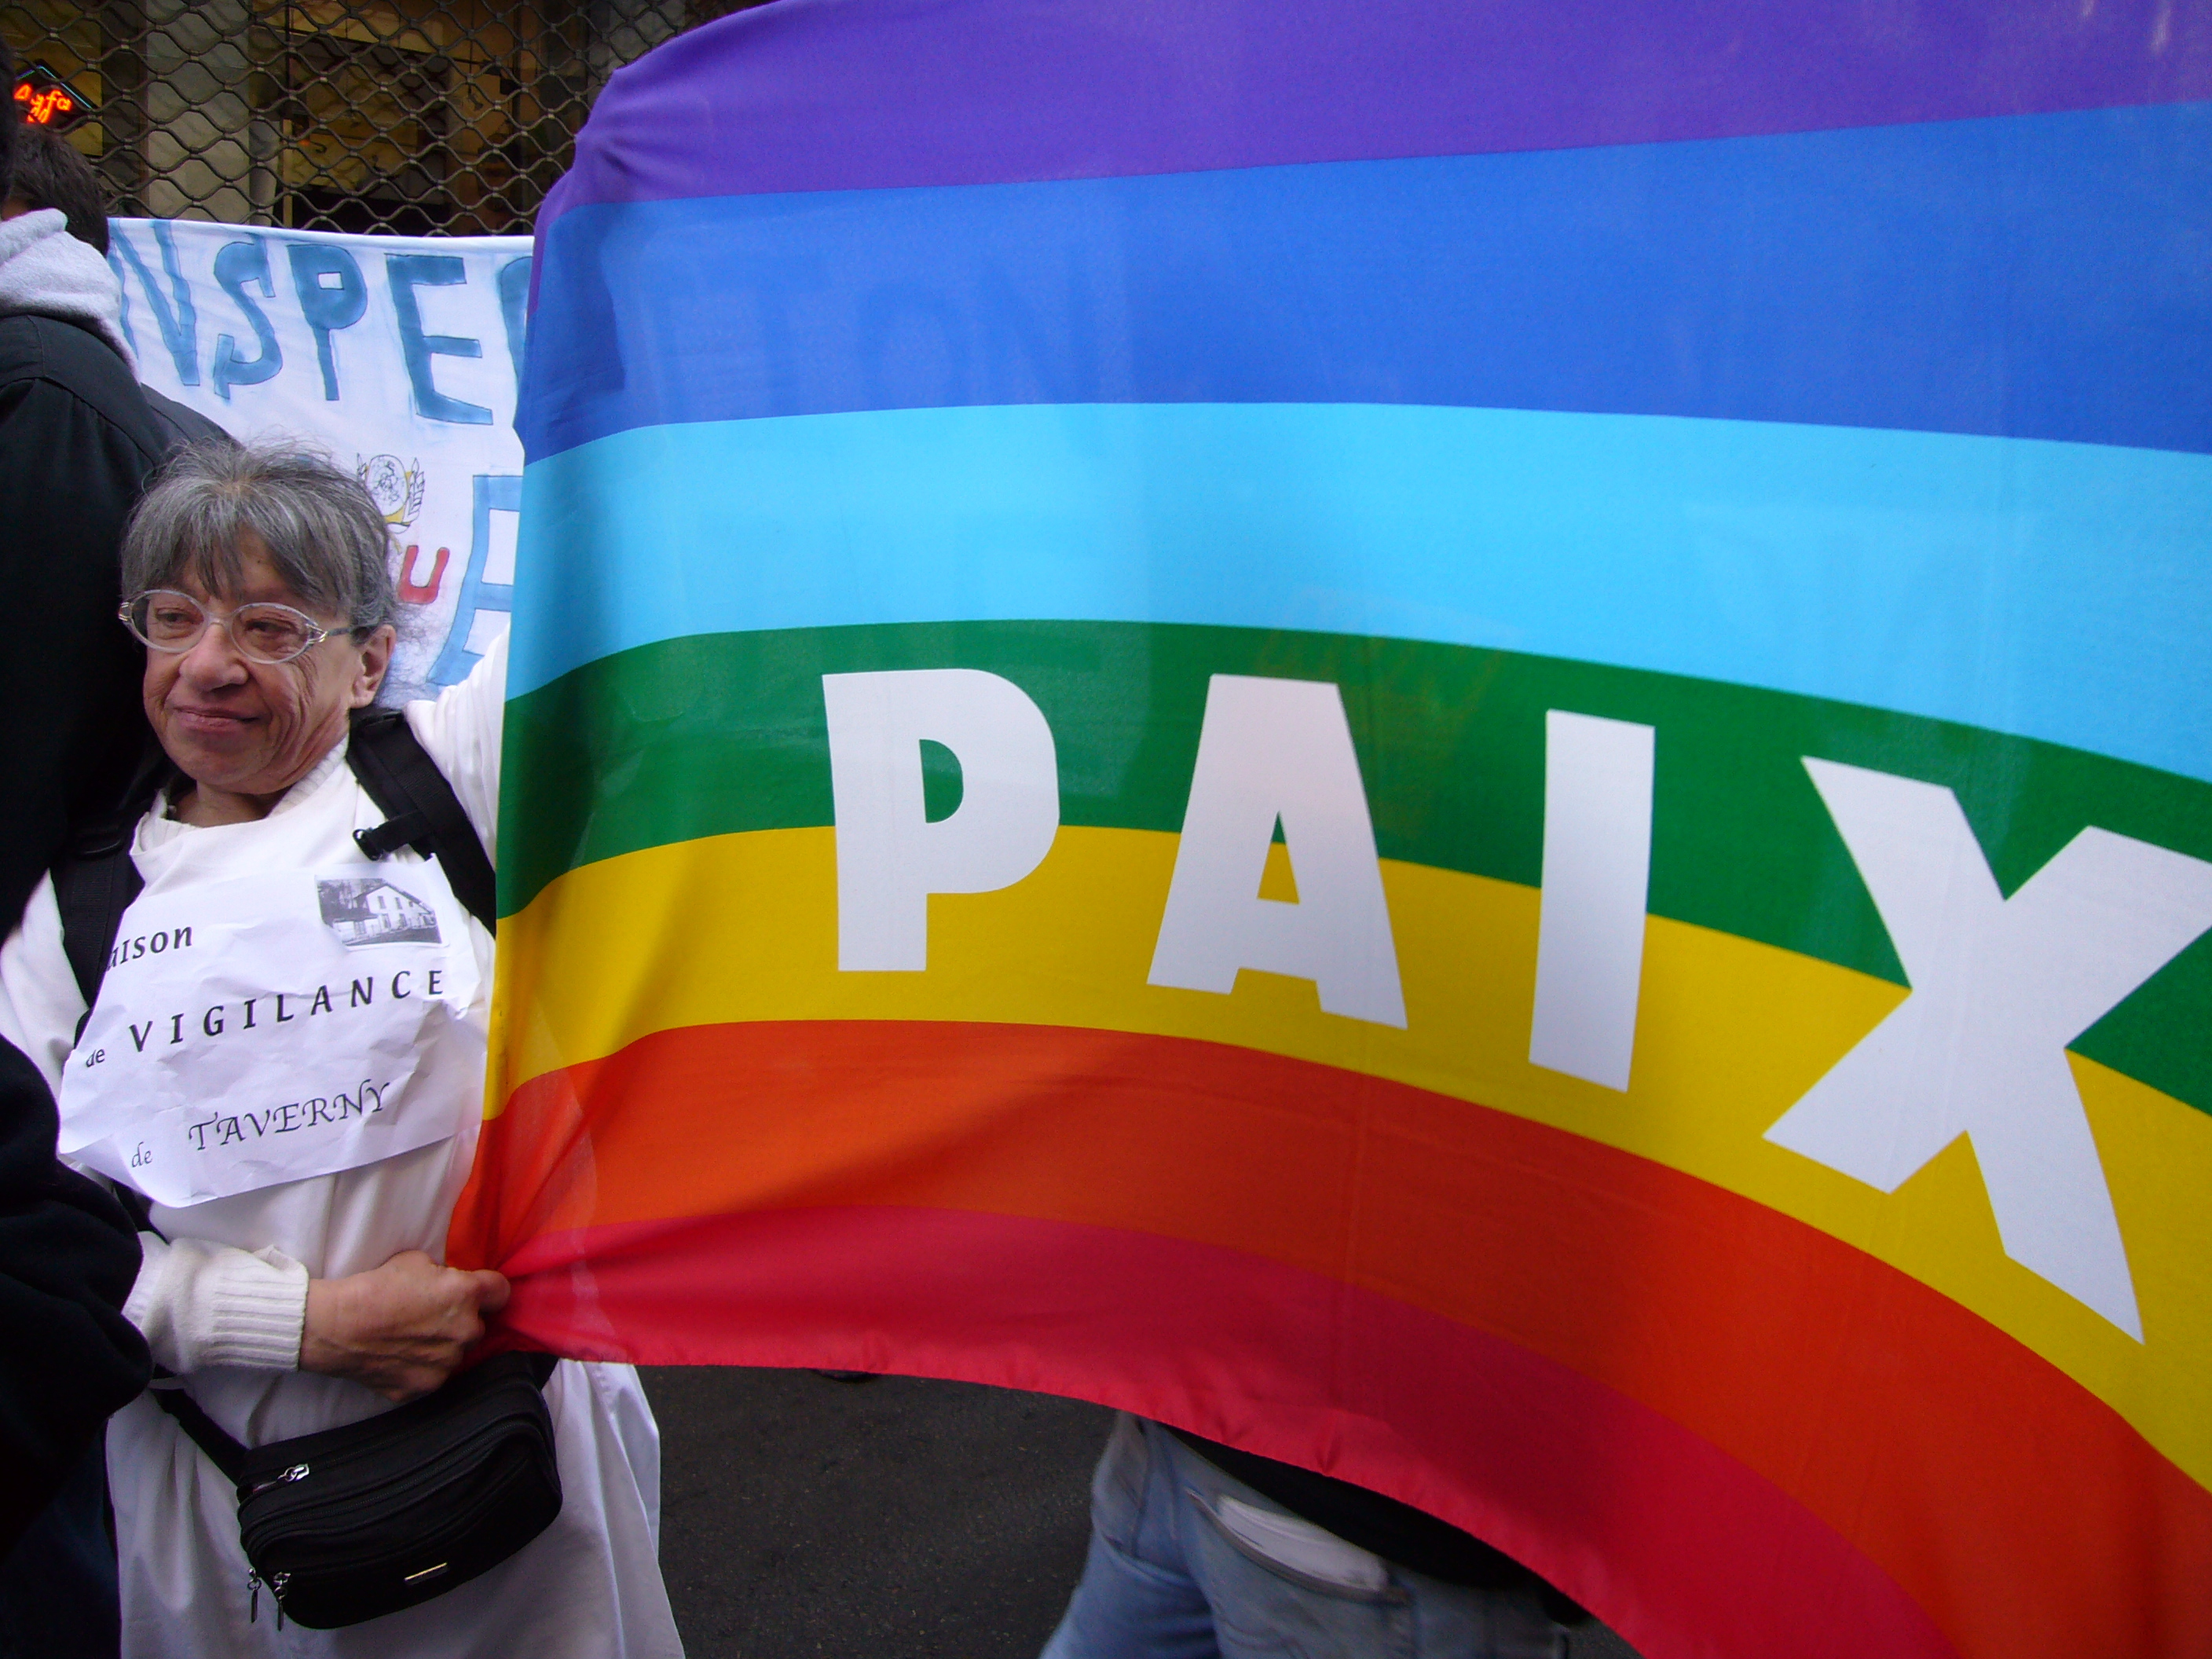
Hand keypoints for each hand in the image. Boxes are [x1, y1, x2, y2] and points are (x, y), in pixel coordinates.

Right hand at [300, 1250, 510, 1401]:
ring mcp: (445, 1364)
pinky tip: (397, 1357)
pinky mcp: (424, 1387)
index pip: (501, 1292)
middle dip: (459, 1321)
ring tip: (409, 1338)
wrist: (338, 1326)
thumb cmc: (376, 1287)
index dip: (489, 1291)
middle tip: (430, 1316)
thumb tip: (449, 1283)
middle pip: (476, 1326)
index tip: (479, 1293)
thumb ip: (443, 1275)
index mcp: (466, 1295)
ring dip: (441, 1347)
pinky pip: (430, 1375)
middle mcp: (464, 1332)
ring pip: (454, 1354)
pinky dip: (419, 1368)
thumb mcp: (416, 1261)